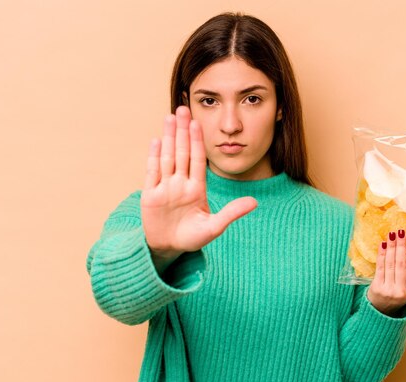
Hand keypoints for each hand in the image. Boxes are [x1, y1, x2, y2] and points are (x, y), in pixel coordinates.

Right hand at [141, 106, 257, 265]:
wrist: (168, 249)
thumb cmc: (192, 239)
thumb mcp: (214, 228)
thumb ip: (231, 213)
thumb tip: (255, 203)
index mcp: (196, 188)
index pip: (197, 159)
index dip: (197, 141)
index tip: (198, 123)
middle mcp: (180, 183)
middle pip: (181, 152)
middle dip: (182, 130)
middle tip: (183, 108)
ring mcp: (165, 187)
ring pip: (167, 157)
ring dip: (168, 137)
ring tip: (169, 117)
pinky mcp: (150, 195)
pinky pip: (152, 172)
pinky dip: (154, 157)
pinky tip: (156, 140)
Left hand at [366, 229, 405, 315]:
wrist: (380, 312)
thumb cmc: (396, 296)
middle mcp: (401, 291)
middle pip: (401, 264)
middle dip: (401, 246)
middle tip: (401, 233)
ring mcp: (388, 289)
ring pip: (390, 264)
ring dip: (391, 247)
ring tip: (392, 235)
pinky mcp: (376, 286)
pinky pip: (380, 267)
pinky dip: (382, 254)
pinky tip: (383, 244)